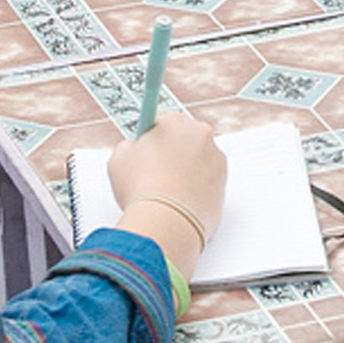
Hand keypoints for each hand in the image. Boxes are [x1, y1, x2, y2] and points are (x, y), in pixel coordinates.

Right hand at [106, 113, 227, 246]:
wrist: (167, 220)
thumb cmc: (141, 188)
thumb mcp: (119, 159)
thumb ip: (129, 146)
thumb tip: (134, 147)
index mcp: (173, 122)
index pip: (163, 122)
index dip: (153, 138)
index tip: (149, 147)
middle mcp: (200, 133)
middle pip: (184, 138)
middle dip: (173, 152)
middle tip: (155, 173)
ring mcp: (215, 156)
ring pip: (198, 159)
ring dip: (187, 169)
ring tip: (167, 191)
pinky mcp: (225, 179)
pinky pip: (208, 179)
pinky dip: (198, 186)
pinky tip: (181, 199)